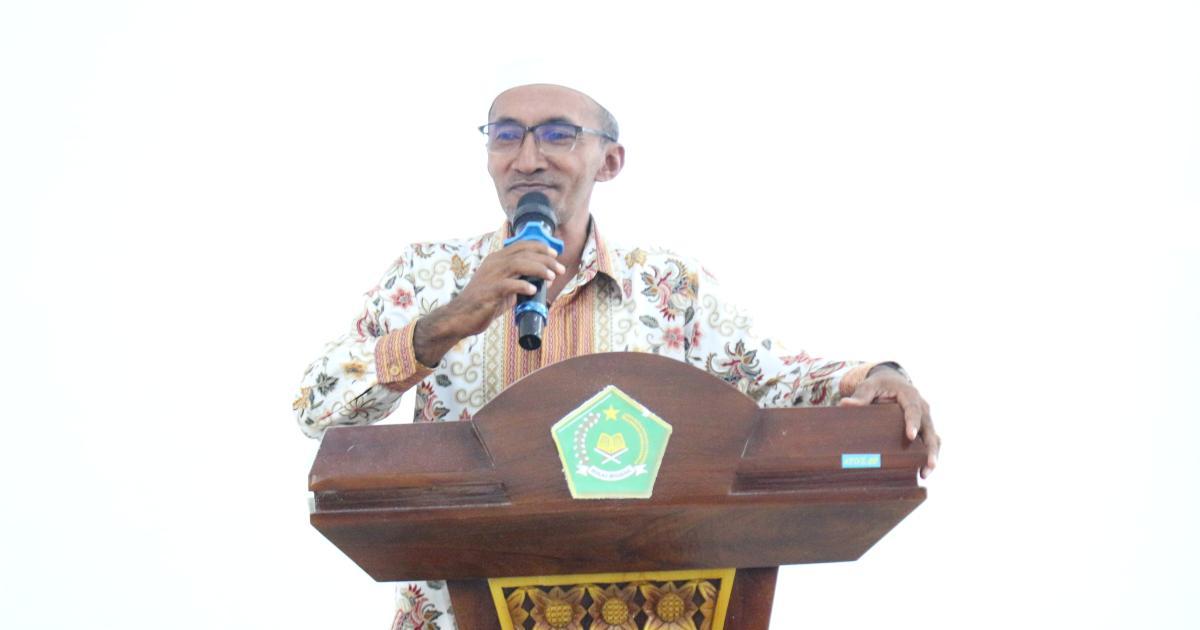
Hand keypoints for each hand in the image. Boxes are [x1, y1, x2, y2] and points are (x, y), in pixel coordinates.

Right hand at [413, 241, 564, 365]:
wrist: (460, 317)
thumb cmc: (483, 302)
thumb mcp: (504, 288)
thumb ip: (519, 281)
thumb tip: (541, 282)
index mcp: (497, 259)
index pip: (521, 246)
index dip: (540, 247)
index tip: (554, 253)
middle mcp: (494, 263)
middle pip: (523, 253)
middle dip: (545, 259)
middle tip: (559, 269)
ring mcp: (490, 276)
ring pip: (518, 264)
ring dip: (538, 269)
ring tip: (551, 277)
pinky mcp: (489, 291)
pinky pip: (508, 285)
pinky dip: (522, 285)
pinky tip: (533, 290)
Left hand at [838, 367, 939, 478]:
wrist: (892, 382)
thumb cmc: (880, 384)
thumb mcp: (870, 385)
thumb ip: (861, 395)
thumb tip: (845, 404)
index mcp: (910, 395)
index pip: (914, 410)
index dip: (913, 423)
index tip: (910, 436)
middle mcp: (922, 408)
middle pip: (930, 428)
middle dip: (931, 448)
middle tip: (929, 464)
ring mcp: (925, 419)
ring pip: (933, 438)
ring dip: (931, 456)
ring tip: (924, 474)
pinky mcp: (923, 428)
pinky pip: (930, 442)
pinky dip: (927, 456)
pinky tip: (921, 472)